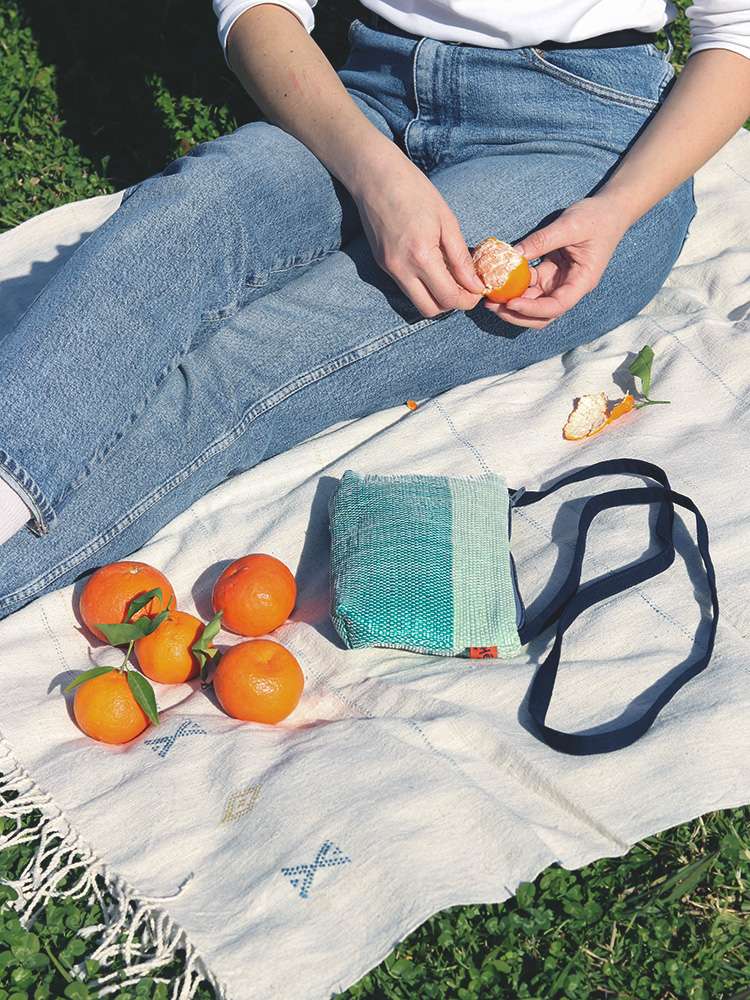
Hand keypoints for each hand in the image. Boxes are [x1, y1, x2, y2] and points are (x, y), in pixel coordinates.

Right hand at [352, 151, 484, 316]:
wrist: (374, 175)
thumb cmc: (414, 190)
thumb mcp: (447, 221)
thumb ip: (461, 258)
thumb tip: (475, 285)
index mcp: (421, 255)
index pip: (448, 297)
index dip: (467, 300)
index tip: (478, 290)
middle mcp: (401, 268)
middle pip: (430, 310)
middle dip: (451, 304)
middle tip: (466, 289)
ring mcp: (389, 268)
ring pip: (416, 301)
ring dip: (436, 297)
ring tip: (450, 277)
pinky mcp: (382, 264)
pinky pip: (406, 287)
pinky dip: (423, 285)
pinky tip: (432, 266)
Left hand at [484, 196, 629, 328]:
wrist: (610, 211)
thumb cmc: (596, 218)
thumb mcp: (569, 225)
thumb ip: (542, 240)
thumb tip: (513, 255)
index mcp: (581, 281)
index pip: (556, 306)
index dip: (532, 309)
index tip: (510, 303)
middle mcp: (569, 287)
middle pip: (541, 314)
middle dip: (516, 314)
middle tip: (491, 305)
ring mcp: (558, 282)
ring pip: (533, 303)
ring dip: (511, 302)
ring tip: (489, 296)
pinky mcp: (549, 274)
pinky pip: (529, 286)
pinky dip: (514, 285)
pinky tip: (498, 279)